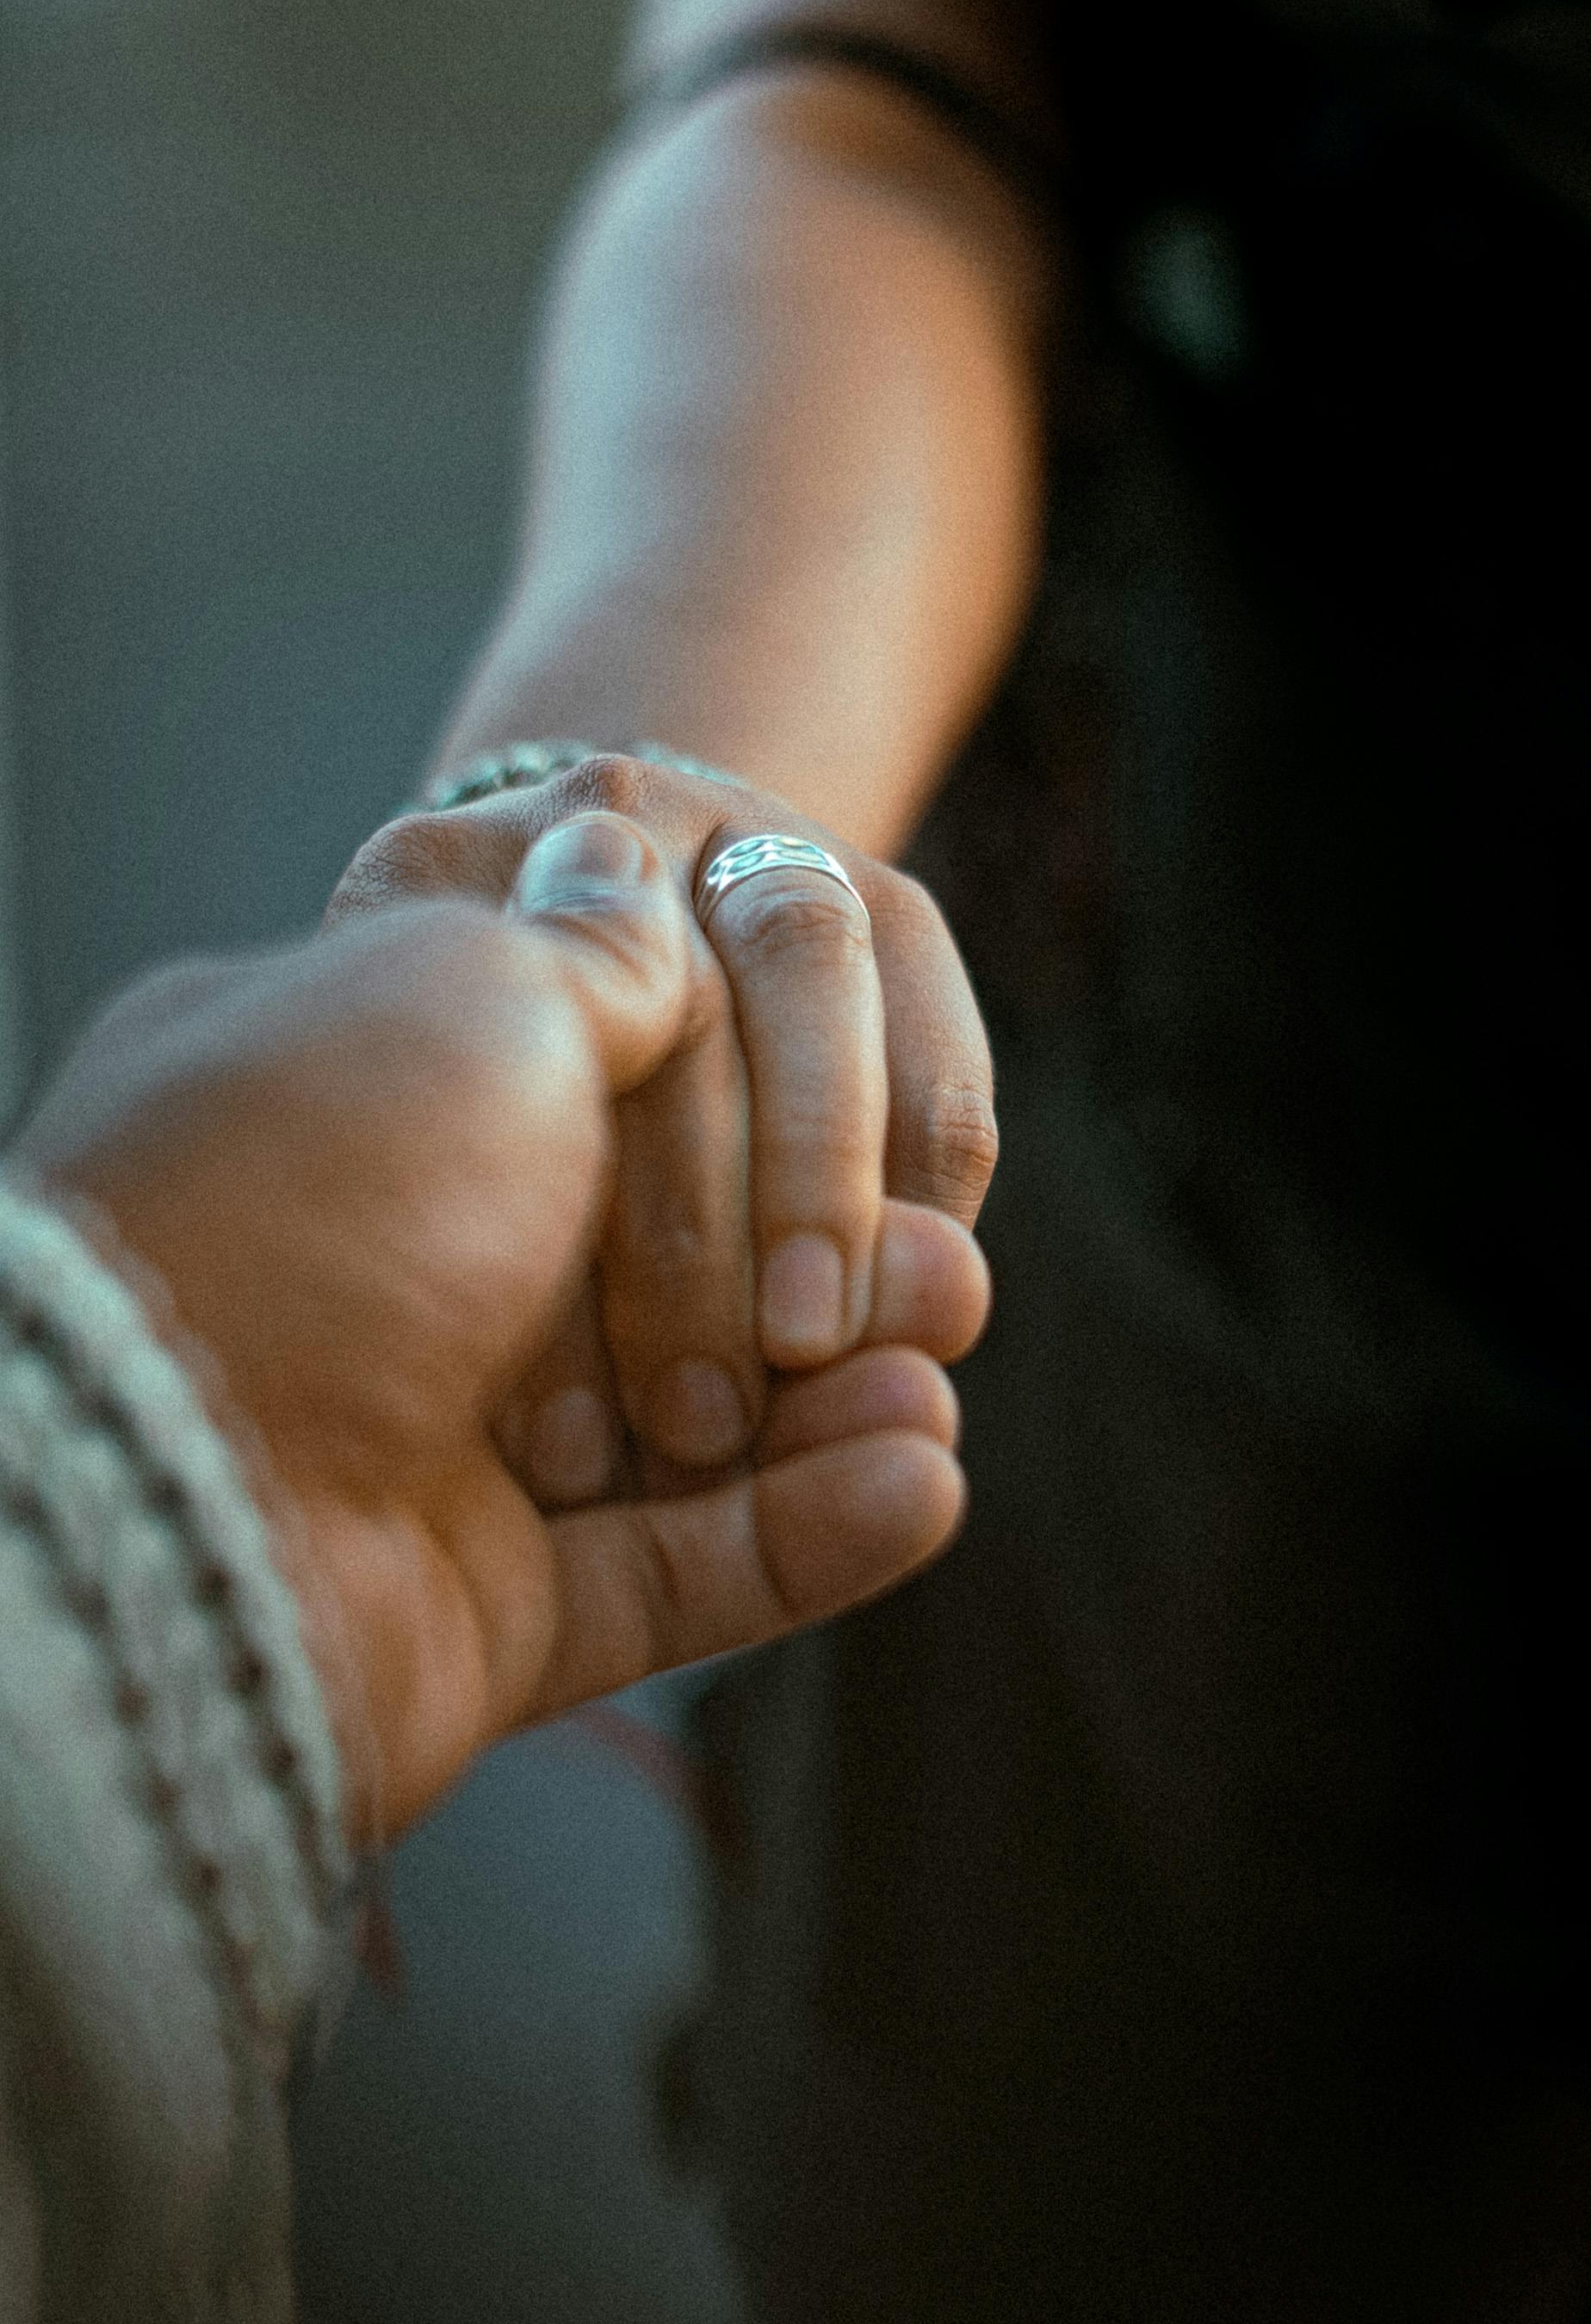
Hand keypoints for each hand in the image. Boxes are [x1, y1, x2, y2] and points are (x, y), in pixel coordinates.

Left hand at [13, 820, 972, 1842]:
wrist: (169, 1494)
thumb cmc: (317, 1199)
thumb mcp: (479, 991)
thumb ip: (600, 945)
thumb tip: (649, 878)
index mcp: (401, 1076)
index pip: (652, 1054)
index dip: (772, 1092)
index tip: (834, 1113)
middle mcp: (423, 1243)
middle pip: (698, 1234)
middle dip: (818, 1249)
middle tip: (892, 1284)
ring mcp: (459, 1431)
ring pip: (713, 1407)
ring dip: (847, 1383)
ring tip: (931, 1368)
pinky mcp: (504, 1599)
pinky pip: (689, 1568)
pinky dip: (815, 1527)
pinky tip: (918, 1476)